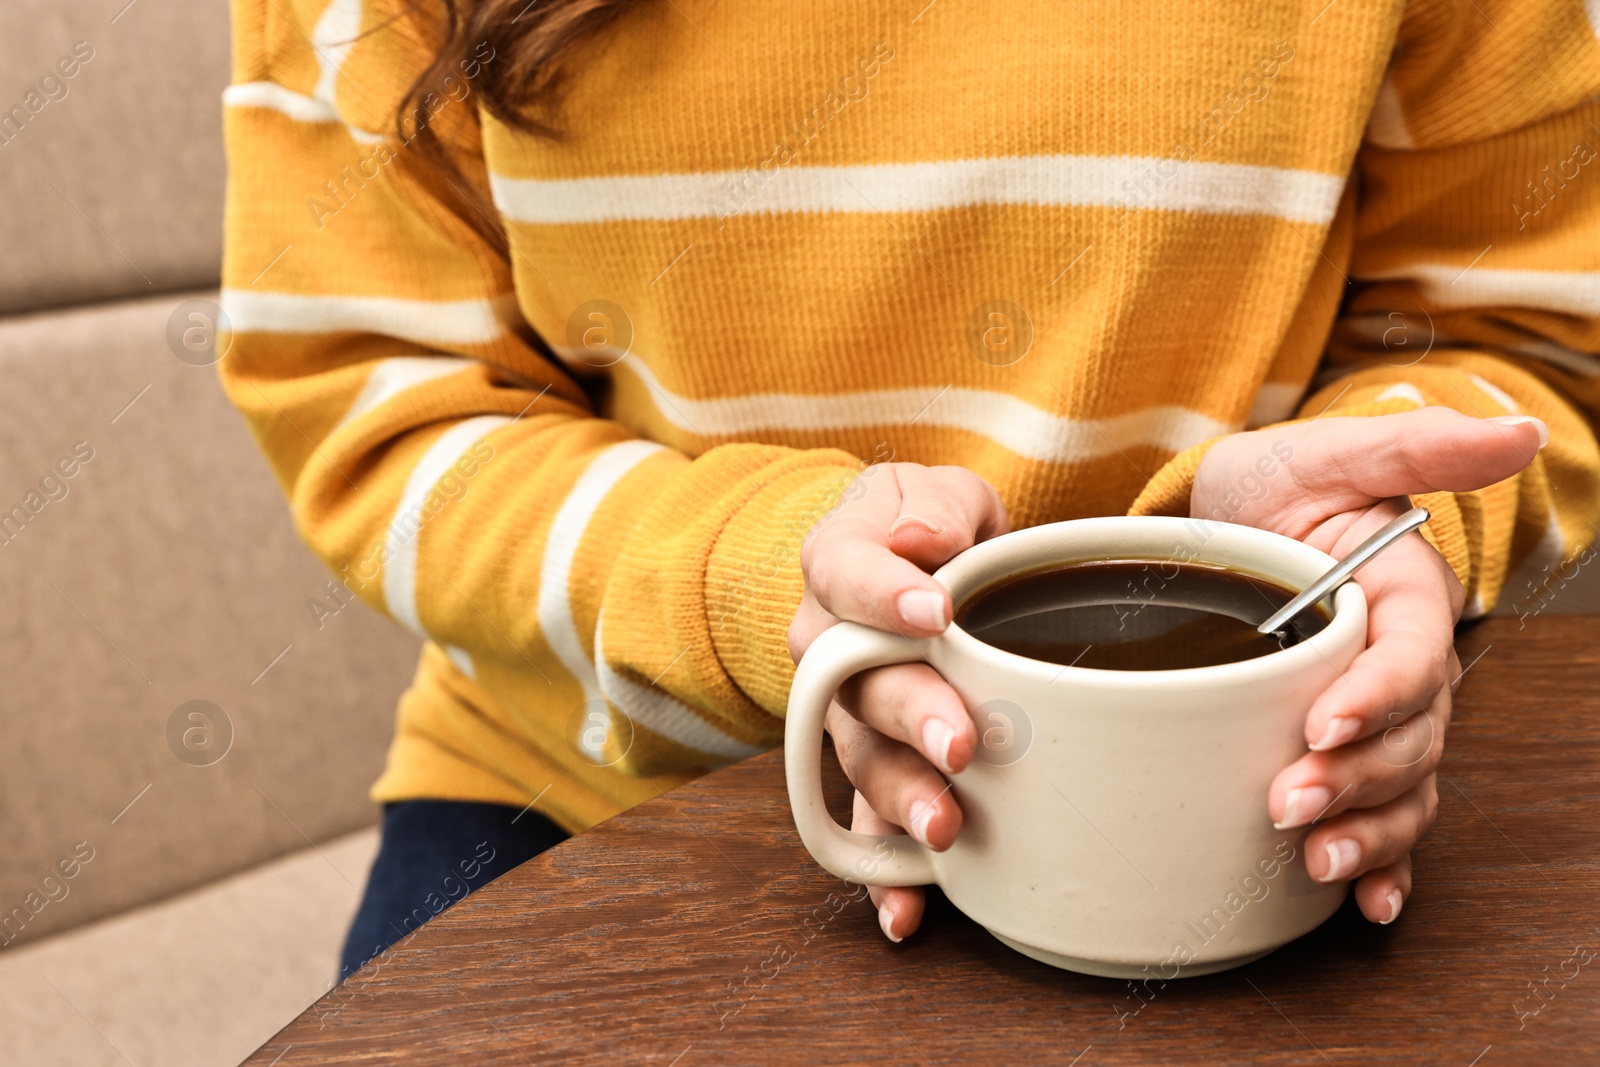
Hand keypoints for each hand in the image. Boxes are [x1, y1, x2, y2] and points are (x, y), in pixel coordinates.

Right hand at [788, 462, 1008, 941]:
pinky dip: (883, 872)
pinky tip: (905, 914)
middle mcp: (826, 648)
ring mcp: (844, 716)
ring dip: (898, 796)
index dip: (884, 595)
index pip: (843, 573)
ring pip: (858, 758)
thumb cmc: (934, 528)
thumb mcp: (940, 493)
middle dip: (906, 714)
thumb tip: (920, 541)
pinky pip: (865, 824)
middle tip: (960, 741)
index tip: (938, 611)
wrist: (915, 570)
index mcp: (837, 564)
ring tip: (946, 827)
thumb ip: (934, 508)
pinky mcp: (871, 768)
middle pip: (850, 682)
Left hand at [1192, 406, 1543, 923]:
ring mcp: (1375, 713)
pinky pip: (1380, 812)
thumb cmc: (1275, 484)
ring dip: (1370, 831)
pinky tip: (1369, 900)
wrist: (1222, 517)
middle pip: (1408, 739)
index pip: (1411, 659)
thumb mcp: (1330, 450)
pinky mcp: (1341, 743)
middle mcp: (1401, 666)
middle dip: (1356, 777)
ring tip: (1319, 860)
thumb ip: (1416, 447)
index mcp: (1405, 600)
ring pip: (1400, 786)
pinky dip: (1384, 861)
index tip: (1325, 720)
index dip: (1379, 695)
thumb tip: (1518, 434)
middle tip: (1289, 801)